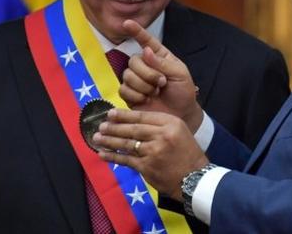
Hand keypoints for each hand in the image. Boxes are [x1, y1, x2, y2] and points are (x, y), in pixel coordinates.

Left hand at [93, 109, 209, 200]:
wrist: (194, 178)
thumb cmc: (187, 153)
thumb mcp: (180, 132)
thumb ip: (160, 125)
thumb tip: (134, 122)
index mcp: (171, 123)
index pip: (143, 116)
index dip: (124, 115)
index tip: (111, 113)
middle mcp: (161, 135)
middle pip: (132, 129)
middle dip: (114, 127)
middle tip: (101, 126)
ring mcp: (153, 151)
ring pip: (126, 144)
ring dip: (109, 141)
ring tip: (97, 138)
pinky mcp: (146, 167)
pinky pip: (126, 160)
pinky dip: (113, 157)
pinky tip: (102, 154)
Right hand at [120, 19, 202, 131]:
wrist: (180, 114)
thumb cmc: (183, 92)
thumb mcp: (180, 74)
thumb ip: (163, 63)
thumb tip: (146, 51)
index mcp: (159, 56)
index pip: (146, 40)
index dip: (136, 31)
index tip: (127, 22)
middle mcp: (145, 65)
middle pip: (133, 61)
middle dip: (148, 73)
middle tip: (162, 83)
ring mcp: (136, 80)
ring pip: (127, 75)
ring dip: (143, 86)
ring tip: (155, 93)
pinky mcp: (129, 94)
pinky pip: (123, 89)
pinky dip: (136, 95)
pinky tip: (146, 100)